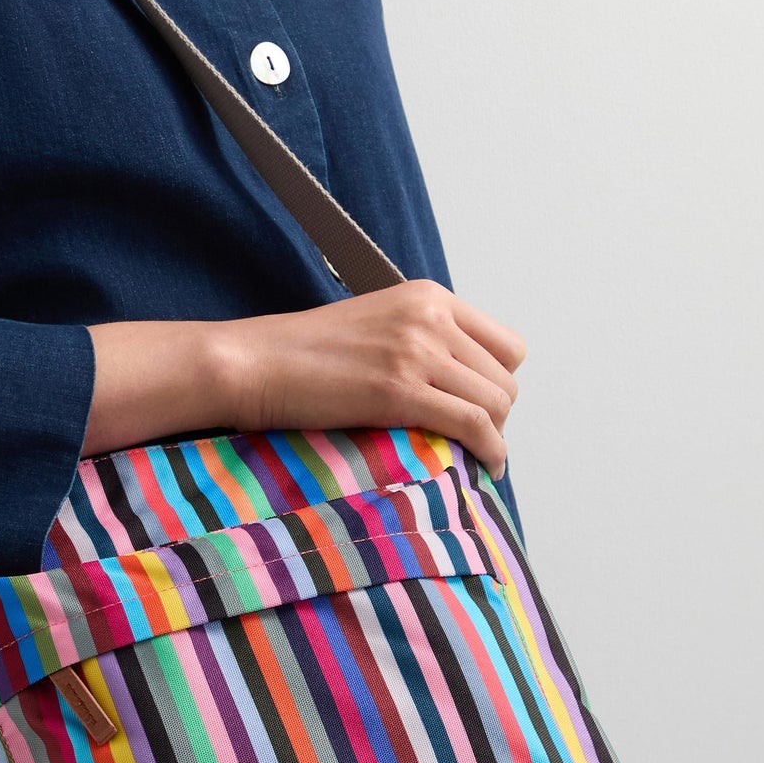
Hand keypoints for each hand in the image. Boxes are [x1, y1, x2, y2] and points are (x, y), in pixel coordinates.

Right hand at [215, 278, 524, 479]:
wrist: (256, 363)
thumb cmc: (303, 353)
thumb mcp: (375, 324)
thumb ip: (420, 339)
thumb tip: (459, 382)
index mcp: (427, 297)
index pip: (507, 345)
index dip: (498, 382)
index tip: (479, 404)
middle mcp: (429, 318)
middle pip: (506, 378)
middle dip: (495, 414)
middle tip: (472, 438)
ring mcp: (416, 352)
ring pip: (496, 403)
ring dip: (494, 436)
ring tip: (476, 455)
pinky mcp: (400, 391)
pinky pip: (474, 425)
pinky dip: (490, 451)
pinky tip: (485, 465)